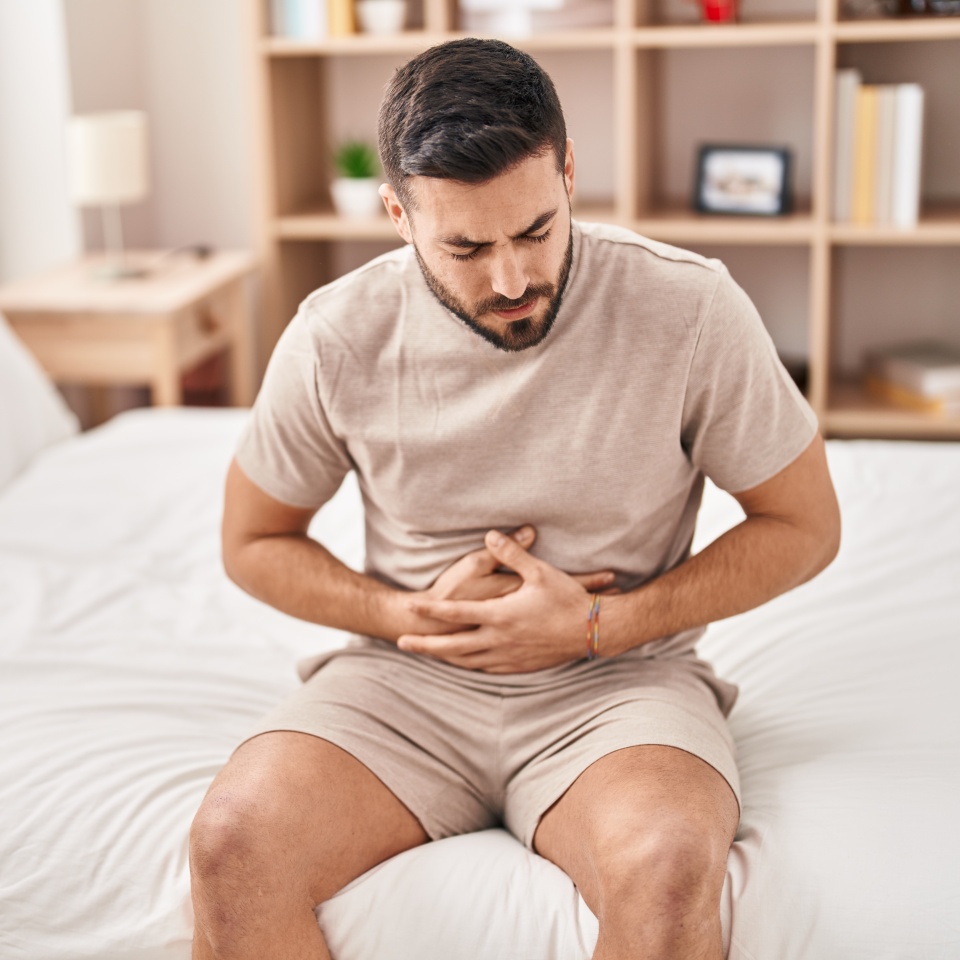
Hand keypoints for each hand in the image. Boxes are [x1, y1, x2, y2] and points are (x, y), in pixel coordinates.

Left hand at [398, 529, 616, 672]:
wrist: (593, 632)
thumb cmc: (567, 600)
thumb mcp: (539, 572)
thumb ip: (511, 553)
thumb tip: (491, 533)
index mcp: (500, 616)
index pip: (455, 614)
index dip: (430, 610)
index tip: (409, 607)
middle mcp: (499, 640)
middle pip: (453, 647)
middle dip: (426, 645)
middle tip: (402, 643)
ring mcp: (509, 656)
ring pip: (469, 661)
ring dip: (446, 658)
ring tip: (428, 655)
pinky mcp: (521, 666)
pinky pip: (488, 669)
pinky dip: (471, 665)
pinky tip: (466, 663)